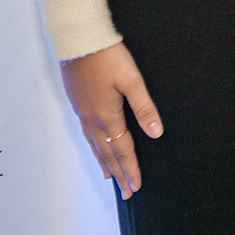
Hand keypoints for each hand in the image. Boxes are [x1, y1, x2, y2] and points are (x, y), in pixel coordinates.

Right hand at [60, 43, 162, 199]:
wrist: (79, 41)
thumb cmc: (107, 57)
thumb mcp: (132, 80)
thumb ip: (144, 107)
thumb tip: (156, 132)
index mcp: (107, 115)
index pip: (122, 149)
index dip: (131, 169)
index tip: (136, 186)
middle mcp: (93, 119)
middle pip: (108, 153)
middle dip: (118, 174)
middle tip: (126, 193)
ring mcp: (83, 112)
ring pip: (95, 145)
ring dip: (105, 163)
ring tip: (111, 178)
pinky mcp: (78, 103)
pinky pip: (87, 134)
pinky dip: (94, 147)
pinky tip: (96, 147)